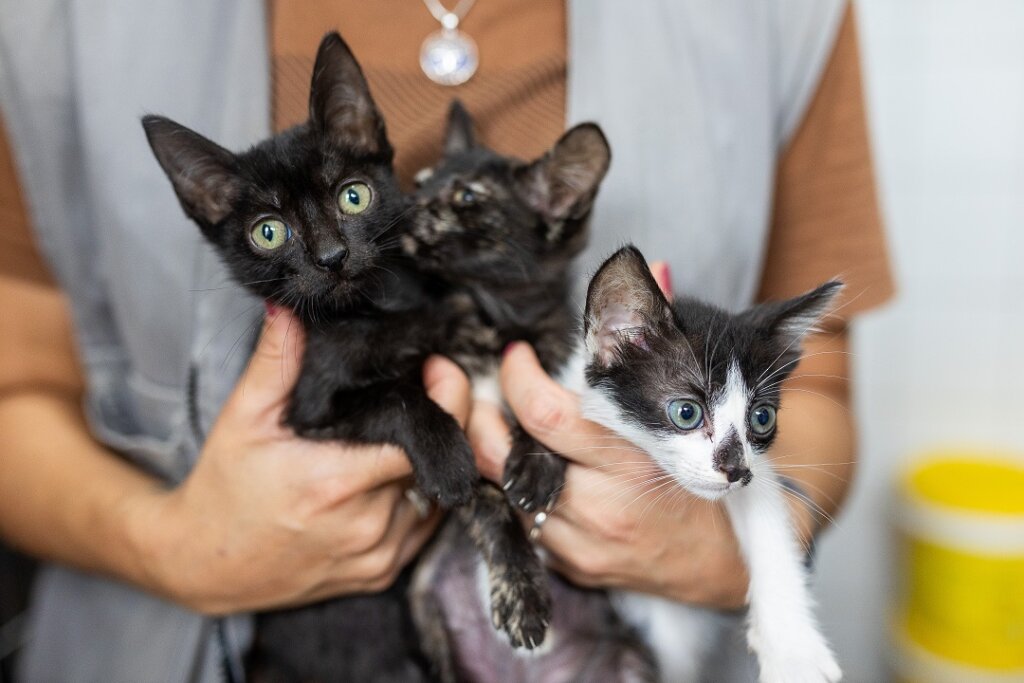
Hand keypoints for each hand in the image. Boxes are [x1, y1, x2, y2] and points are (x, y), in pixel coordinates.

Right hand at [126, 308, 469, 613]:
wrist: (204, 566)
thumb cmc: (224, 489)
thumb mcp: (243, 419)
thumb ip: (276, 362)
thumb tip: (289, 309)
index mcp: (336, 483)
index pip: (426, 438)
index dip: (444, 398)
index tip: (436, 370)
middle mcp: (366, 525)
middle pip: (433, 462)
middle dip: (436, 423)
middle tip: (422, 390)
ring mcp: (377, 555)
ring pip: (433, 496)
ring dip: (426, 463)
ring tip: (400, 434)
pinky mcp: (380, 574)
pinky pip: (423, 528)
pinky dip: (417, 499)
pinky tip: (392, 475)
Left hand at [469, 342, 748, 609]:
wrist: (719, 562)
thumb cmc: (704, 476)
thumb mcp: (687, 410)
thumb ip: (660, 339)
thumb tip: (653, 268)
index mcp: (632, 459)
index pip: (547, 415)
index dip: (517, 378)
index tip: (516, 356)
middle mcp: (601, 505)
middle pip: (503, 459)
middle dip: (480, 419)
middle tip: (482, 394)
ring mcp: (581, 542)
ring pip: (505, 491)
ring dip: (495, 455)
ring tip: (502, 428)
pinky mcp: (570, 565)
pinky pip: (523, 524)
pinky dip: (518, 492)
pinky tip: (529, 472)